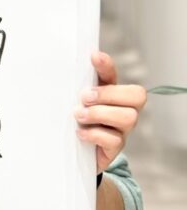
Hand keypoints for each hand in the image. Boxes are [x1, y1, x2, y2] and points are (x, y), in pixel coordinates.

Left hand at [74, 50, 146, 171]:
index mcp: (110, 92)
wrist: (73, 152)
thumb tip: (73, 64)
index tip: (93, 56)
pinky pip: (115, 140)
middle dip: (109, 94)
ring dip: (100, 114)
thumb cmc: (76, 120)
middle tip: (84, 98)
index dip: (107, 65)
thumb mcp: (74, 100)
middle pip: (137, 95)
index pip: (115, 74)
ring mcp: (122, 129)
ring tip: (79, 116)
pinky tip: (80, 133)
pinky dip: (95, 135)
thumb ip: (77, 84)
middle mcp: (123, 108)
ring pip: (129, 117)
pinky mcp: (115, 148)